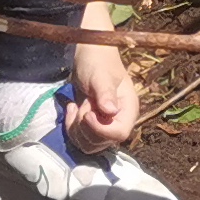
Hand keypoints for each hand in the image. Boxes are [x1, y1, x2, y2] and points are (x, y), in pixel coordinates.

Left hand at [70, 24, 141, 145]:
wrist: (88, 55)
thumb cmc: (97, 61)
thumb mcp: (99, 75)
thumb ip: (105, 93)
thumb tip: (111, 112)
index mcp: (128, 109)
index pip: (120, 133)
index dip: (100, 129)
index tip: (87, 113)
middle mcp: (119, 120)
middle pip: (102, 142)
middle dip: (85, 127)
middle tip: (83, 104)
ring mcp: (105, 124)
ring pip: (89, 144)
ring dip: (76, 129)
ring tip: (76, 107)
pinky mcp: (92, 125)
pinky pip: (80, 139)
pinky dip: (71, 128)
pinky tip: (71, 108)